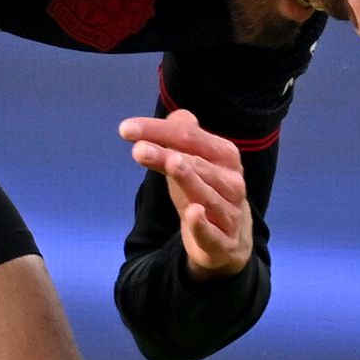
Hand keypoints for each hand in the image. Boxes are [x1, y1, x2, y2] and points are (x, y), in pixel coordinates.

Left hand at [120, 112, 252, 276]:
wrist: (230, 239)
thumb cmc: (205, 191)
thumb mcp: (194, 161)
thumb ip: (182, 137)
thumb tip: (175, 116)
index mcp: (225, 156)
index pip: (189, 137)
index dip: (159, 131)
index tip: (127, 129)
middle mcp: (232, 181)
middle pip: (196, 163)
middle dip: (167, 155)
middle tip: (139, 149)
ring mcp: (229, 212)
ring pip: (206, 195)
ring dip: (188, 179)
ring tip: (171, 163)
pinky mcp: (224, 242)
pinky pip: (213, 233)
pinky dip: (203, 224)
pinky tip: (193, 213)